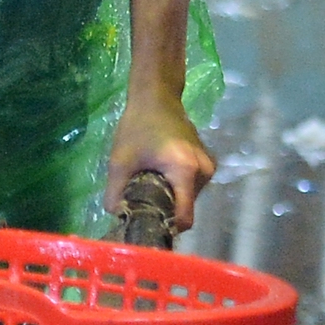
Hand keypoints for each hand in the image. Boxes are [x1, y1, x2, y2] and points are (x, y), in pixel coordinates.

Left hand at [106, 92, 215, 229]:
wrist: (157, 98)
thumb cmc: (137, 127)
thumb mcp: (119, 162)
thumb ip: (115, 195)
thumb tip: (118, 219)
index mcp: (185, 170)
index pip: (184, 218)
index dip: (165, 226)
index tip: (147, 224)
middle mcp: (204, 171)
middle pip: (185, 209)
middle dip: (165, 210)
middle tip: (143, 200)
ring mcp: (209, 167)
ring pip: (188, 199)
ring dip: (171, 198)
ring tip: (151, 183)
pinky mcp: (208, 164)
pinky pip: (192, 188)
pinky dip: (177, 188)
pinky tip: (161, 175)